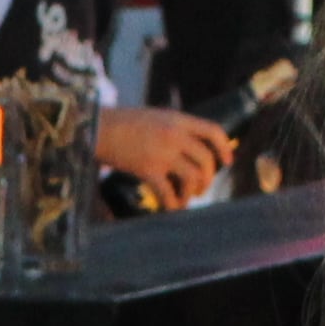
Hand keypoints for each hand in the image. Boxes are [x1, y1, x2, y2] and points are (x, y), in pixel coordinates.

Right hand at [98, 107, 233, 207]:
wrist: (97, 128)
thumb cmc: (122, 123)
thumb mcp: (155, 117)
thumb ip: (174, 128)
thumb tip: (192, 149)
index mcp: (177, 119)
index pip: (213, 131)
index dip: (225, 148)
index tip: (227, 162)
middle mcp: (174, 134)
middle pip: (206, 159)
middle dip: (208, 178)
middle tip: (201, 188)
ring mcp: (162, 152)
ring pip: (193, 177)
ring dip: (192, 192)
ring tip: (185, 198)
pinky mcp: (148, 169)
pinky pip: (169, 192)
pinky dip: (173, 204)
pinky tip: (170, 207)